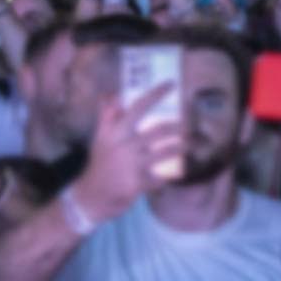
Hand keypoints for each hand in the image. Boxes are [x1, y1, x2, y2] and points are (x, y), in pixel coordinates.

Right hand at [71, 83, 185, 221]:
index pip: (138, 107)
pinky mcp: (137, 184)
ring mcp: (132, 165)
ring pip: (165, 152)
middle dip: (178, 127)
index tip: (171, 84)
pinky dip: (166, 178)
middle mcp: (125, 145)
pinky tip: (170, 177)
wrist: (91, 196)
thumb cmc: (100, 163)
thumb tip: (112, 94)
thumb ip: (107, 116)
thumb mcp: (100, 138)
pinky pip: (159, 178)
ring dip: (180, 148)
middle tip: (188, 126)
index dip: (155, 94)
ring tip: (190, 145)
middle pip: (159, 130)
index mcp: (115, 131)